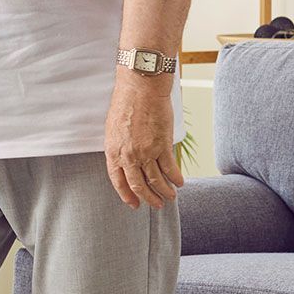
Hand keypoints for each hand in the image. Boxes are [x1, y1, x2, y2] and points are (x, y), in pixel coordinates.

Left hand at [104, 74, 185, 208]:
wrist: (140, 88)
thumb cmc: (126, 103)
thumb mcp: (113, 128)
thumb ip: (118, 146)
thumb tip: (124, 159)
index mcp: (113, 151)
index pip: (118, 181)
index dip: (126, 195)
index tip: (134, 204)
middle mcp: (128, 155)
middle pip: (138, 185)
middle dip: (148, 198)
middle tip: (156, 204)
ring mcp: (146, 152)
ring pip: (156, 180)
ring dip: (165, 191)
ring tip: (171, 197)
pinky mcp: (162, 145)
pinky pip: (170, 168)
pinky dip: (176, 177)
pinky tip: (180, 182)